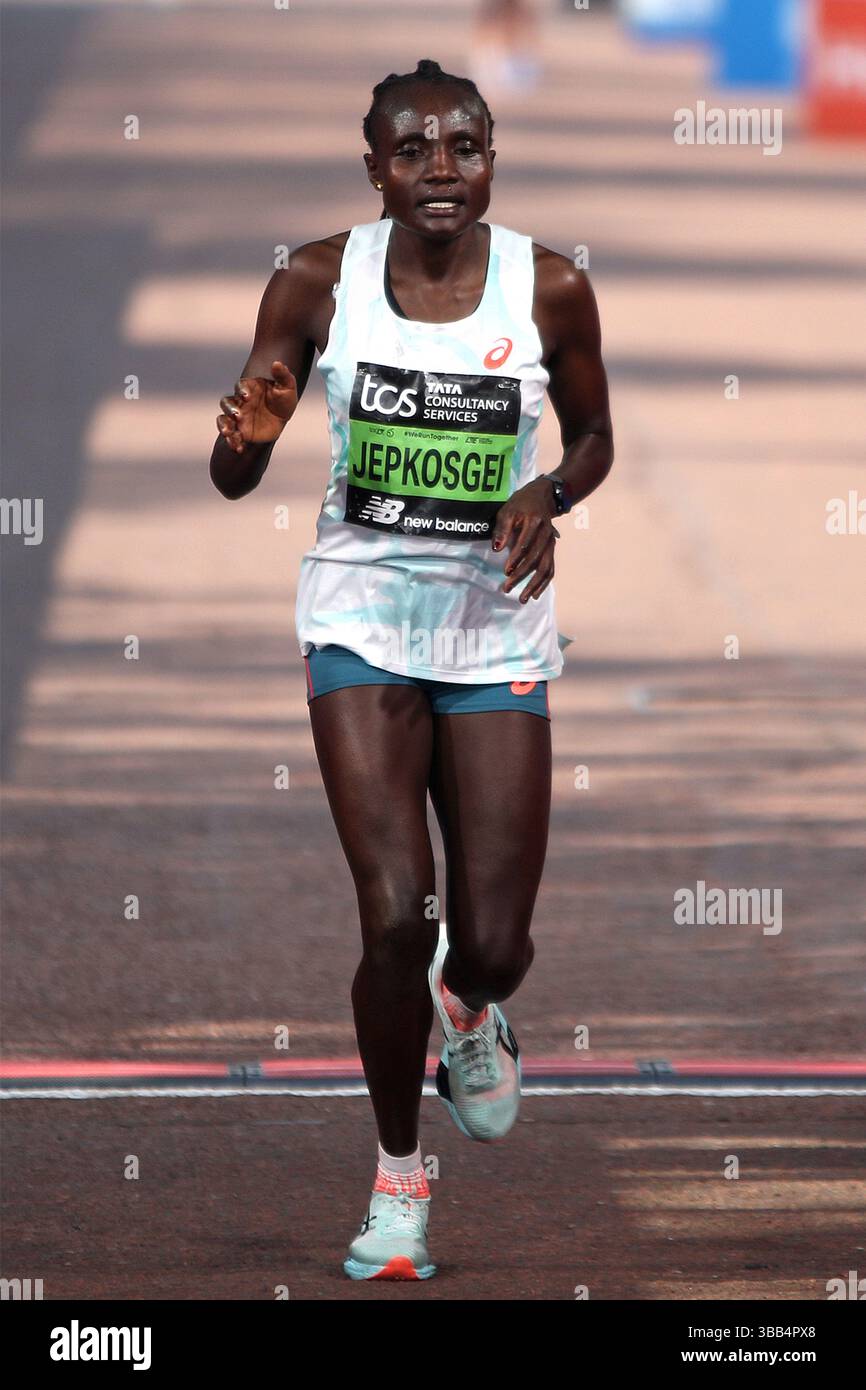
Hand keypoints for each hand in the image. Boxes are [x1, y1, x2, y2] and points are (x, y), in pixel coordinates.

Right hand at [216, 361, 297, 453]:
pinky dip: (232, 441)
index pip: (240, 386)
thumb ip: (282, 374)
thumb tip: (276, 363)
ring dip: (224, 426)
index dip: (241, 389)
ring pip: (223, 419)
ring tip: (228, 433)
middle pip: (226, 403)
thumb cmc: (283, 400)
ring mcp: (237, 417)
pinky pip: (230, 435)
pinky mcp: (239, 431)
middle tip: (238, 416)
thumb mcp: (287, 387)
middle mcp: (240, 402)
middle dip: (230, 409)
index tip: (247, 396)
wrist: (281, 420)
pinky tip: (238, 447)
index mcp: (249, 388)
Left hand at [492, 477, 560, 602]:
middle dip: (521, 575)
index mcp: (535, 522)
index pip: (525, 545)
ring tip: (523, 598)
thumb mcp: (508, 510)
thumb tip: (496, 549)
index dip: (515, 559)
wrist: (542, 496)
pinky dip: (544, 582)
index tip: (505, 571)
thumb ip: (502, 529)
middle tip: (507, 588)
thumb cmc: (520, 504)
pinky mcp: (551, 549)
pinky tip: (535, 594)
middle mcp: (546, 534)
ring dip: (534, 584)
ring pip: (545, 567)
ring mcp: (551, 543)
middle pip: (535, 559)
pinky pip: (550, 568)